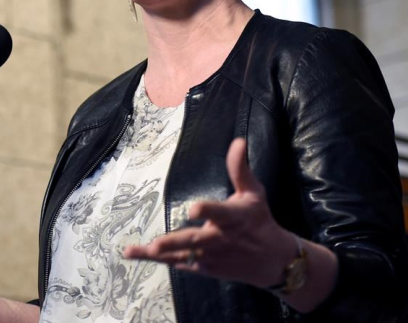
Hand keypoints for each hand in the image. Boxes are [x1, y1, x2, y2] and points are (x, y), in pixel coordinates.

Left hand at [123, 138, 296, 288]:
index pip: (219, 212)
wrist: (272, 261)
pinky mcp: (203, 267)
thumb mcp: (253, 193)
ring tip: (135, 251)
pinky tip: (136, 254)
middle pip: (195, 240)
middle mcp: (219, 238)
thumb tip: (238, 141)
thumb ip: (240, 169)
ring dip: (158, 254)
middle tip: (156, 244)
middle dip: (175, 243)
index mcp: (233, 217)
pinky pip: (178, 263)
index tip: (193, 208)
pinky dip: (159, 260)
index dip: (207, 210)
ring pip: (181, 255)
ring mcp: (210, 255)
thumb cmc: (258, 220)